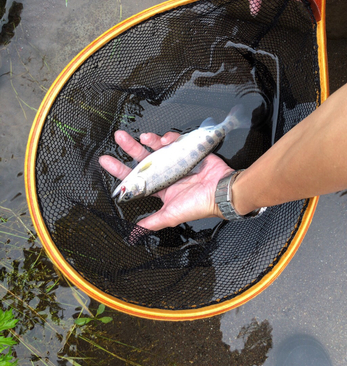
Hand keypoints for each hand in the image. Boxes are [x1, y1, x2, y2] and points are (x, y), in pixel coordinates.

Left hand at [99, 130, 233, 230]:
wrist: (221, 191)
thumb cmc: (198, 205)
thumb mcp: (171, 215)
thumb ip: (153, 221)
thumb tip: (134, 230)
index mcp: (160, 188)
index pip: (135, 178)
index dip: (120, 170)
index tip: (106, 161)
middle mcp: (165, 174)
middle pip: (143, 159)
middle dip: (129, 148)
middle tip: (118, 136)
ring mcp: (176, 161)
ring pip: (157, 147)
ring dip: (149, 140)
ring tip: (142, 136)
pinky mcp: (187, 151)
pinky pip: (175, 141)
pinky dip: (169, 138)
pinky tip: (165, 140)